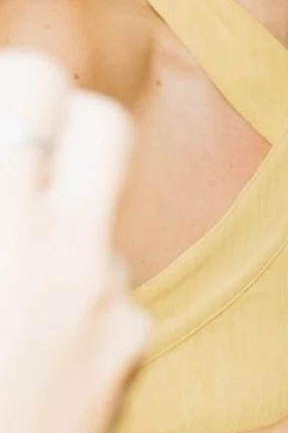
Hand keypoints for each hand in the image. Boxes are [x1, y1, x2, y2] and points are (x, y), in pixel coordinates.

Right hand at [0, 49, 147, 432]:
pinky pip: (110, 285)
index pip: (35, 84)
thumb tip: (8, 153)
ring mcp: (107, 298)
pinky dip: (74, 291)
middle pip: (103, 123)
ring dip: (60, 217)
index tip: (4, 104)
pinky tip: (26, 341)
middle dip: (61, 124)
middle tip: (16, 155)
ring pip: (103, 210)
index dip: (16, 86)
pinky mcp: (129, 348)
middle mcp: (61, 248)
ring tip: (7, 270)